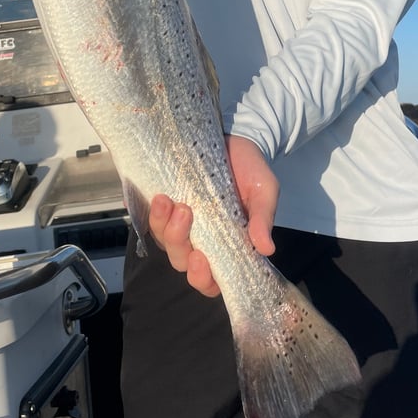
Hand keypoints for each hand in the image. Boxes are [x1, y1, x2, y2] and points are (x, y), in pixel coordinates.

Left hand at [149, 136, 278, 297]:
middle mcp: (201, 241)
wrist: (234, 137)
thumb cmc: (251, 169)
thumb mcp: (264, 190)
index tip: (201, 257)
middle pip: (181, 261)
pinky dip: (151, 213)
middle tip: (185, 212)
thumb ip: (263, 218)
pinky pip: (150, 220)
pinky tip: (157, 197)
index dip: (203, 278)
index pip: (211, 280)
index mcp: (227, 247)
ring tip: (167, 200)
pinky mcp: (165, 207)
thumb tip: (267, 248)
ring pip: (163, 242)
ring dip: (162, 226)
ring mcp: (180, 225)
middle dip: (178, 243)